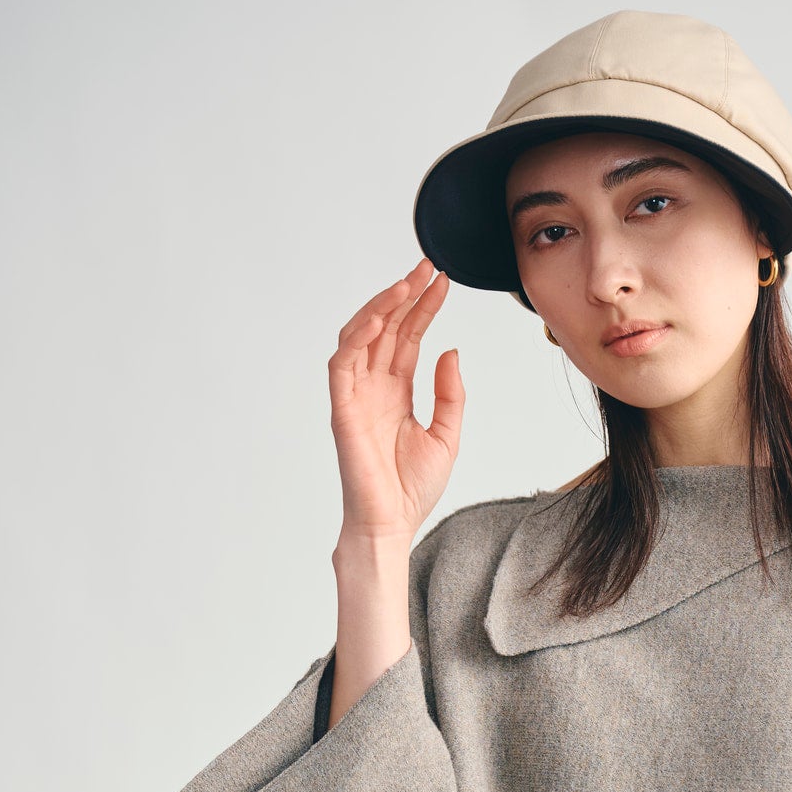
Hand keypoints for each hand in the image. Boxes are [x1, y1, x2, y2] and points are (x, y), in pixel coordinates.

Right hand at [327, 256, 463, 547]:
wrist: (391, 524)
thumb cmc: (411, 489)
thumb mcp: (447, 435)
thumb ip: (449, 393)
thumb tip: (450, 350)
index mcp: (396, 392)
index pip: (407, 338)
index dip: (423, 308)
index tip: (443, 282)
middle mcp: (373, 388)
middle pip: (386, 329)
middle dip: (404, 296)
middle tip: (426, 267)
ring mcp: (355, 396)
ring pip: (360, 337)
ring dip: (380, 308)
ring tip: (406, 284)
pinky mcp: (342, 409)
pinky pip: (342, 364)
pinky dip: (356, 337)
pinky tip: (377, 319)